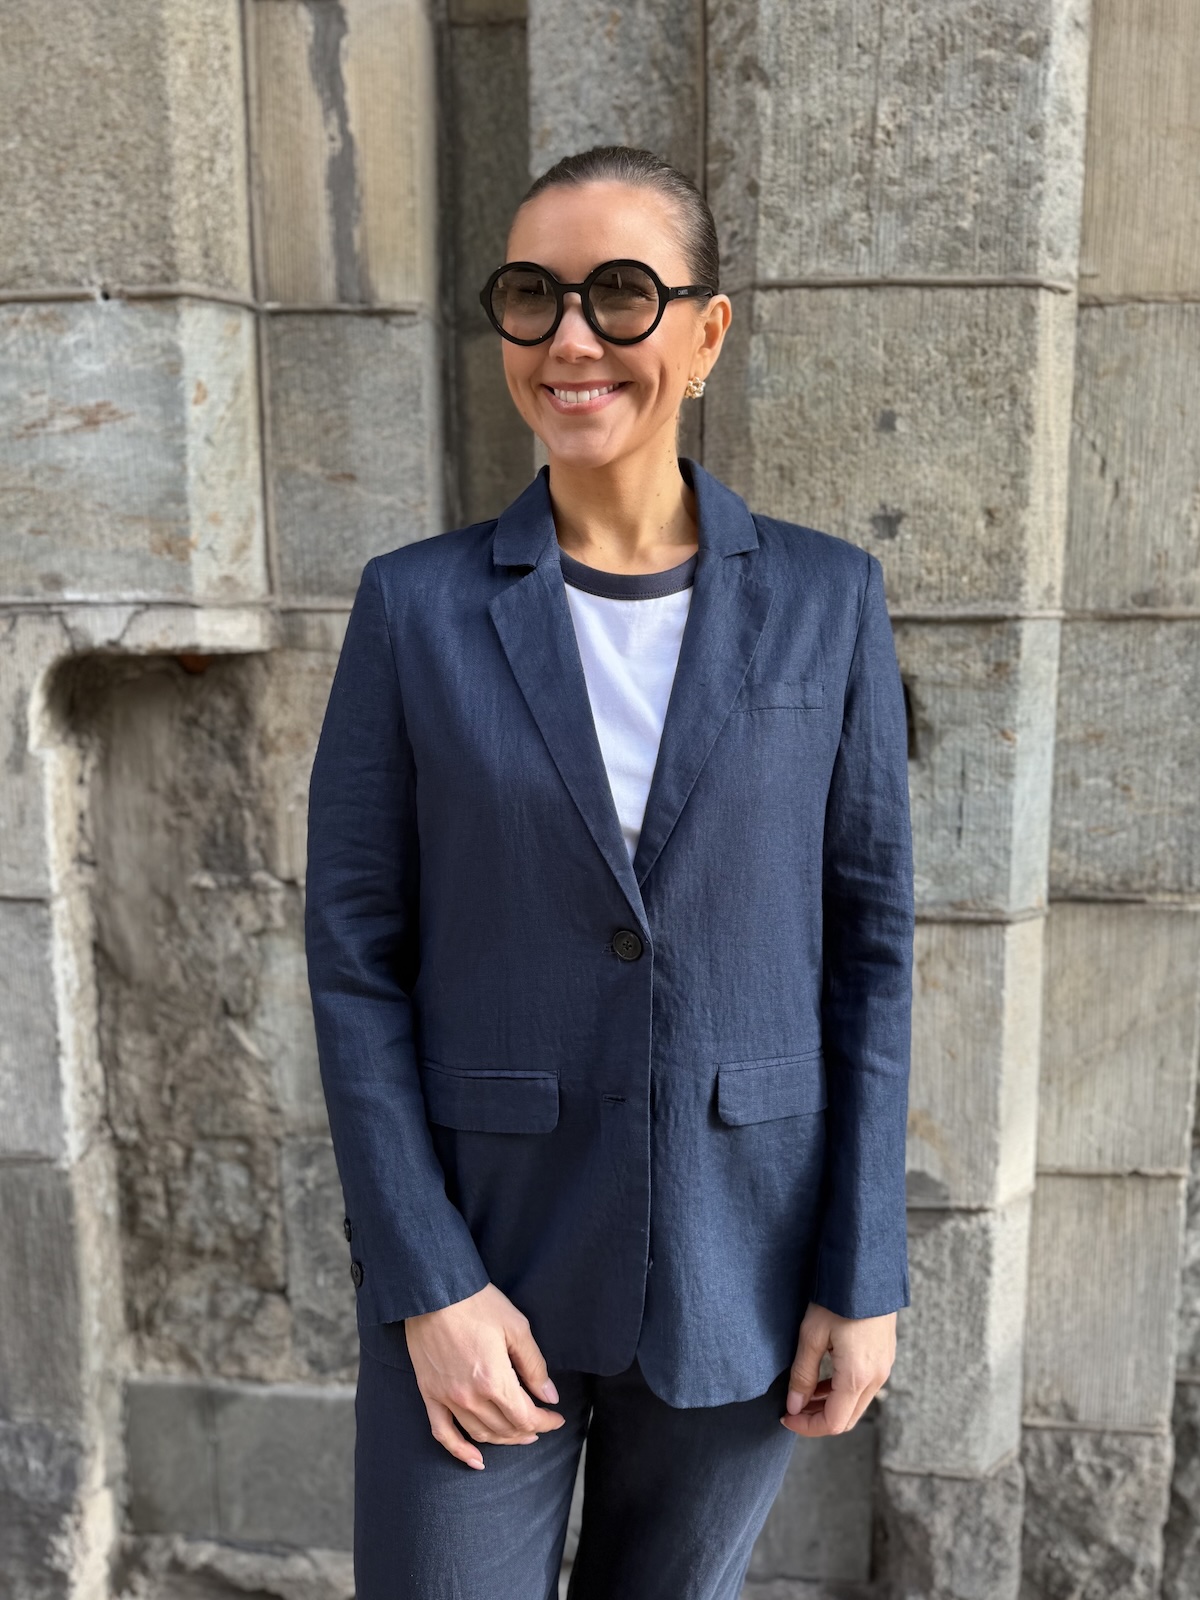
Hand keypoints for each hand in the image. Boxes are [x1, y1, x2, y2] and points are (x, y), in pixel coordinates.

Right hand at [404, 1283, 565, 1468]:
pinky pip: (443, 1433)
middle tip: (540, 1424)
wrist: (433, 1291)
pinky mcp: (429, 1394)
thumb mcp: (516, 1327)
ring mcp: (447, 1398)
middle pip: (505, 1429)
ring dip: (503, 1439)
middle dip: (528, 1430)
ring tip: (518, 1434)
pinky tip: (476, 1460)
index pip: (526, 1417)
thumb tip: (549, 1396)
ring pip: (480, 1434)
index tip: (556, 1418)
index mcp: (494, 1380)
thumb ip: (534, 1365)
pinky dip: (460, 1451)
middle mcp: (470, 1397)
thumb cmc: (477, 1303)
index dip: (545, 1422)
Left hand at [781, 1301, 895, 1436]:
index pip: (834, 1423)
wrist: (867, 1270)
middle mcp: (877, 1378)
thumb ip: (803, 1374)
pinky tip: (824, 1378)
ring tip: (804, 1393)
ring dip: (830, 1405)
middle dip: (818, 1419)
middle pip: (847, 1418)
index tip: (786, 1417)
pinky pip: (864, 1387)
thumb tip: (794, 1406)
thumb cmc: (837, 1299)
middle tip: (793, 1409)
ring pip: (856, 1404)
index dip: (807, 1427)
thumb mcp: (812, 1335)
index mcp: (857, 1376)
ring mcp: (884, 1367)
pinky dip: (843, 1391)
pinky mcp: (885, 1356)